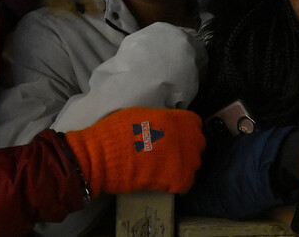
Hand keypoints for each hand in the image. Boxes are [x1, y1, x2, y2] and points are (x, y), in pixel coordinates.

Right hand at [64, 107, 204, 196]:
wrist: (102, 157)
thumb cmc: (115, 132)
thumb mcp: (142, 114)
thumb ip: (161, 119)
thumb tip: (166, 125)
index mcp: (178, 119)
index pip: (194, 124)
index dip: (184, 131)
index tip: (175, 137)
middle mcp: (186, 138)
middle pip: (197, 145)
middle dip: (186, 149)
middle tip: (170, 154)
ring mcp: (184, 159)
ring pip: (194, 165)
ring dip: (183, 167)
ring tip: (166, 169)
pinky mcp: (177, 179)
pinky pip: (186, 183)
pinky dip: (177, 184)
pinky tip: (165, 183)